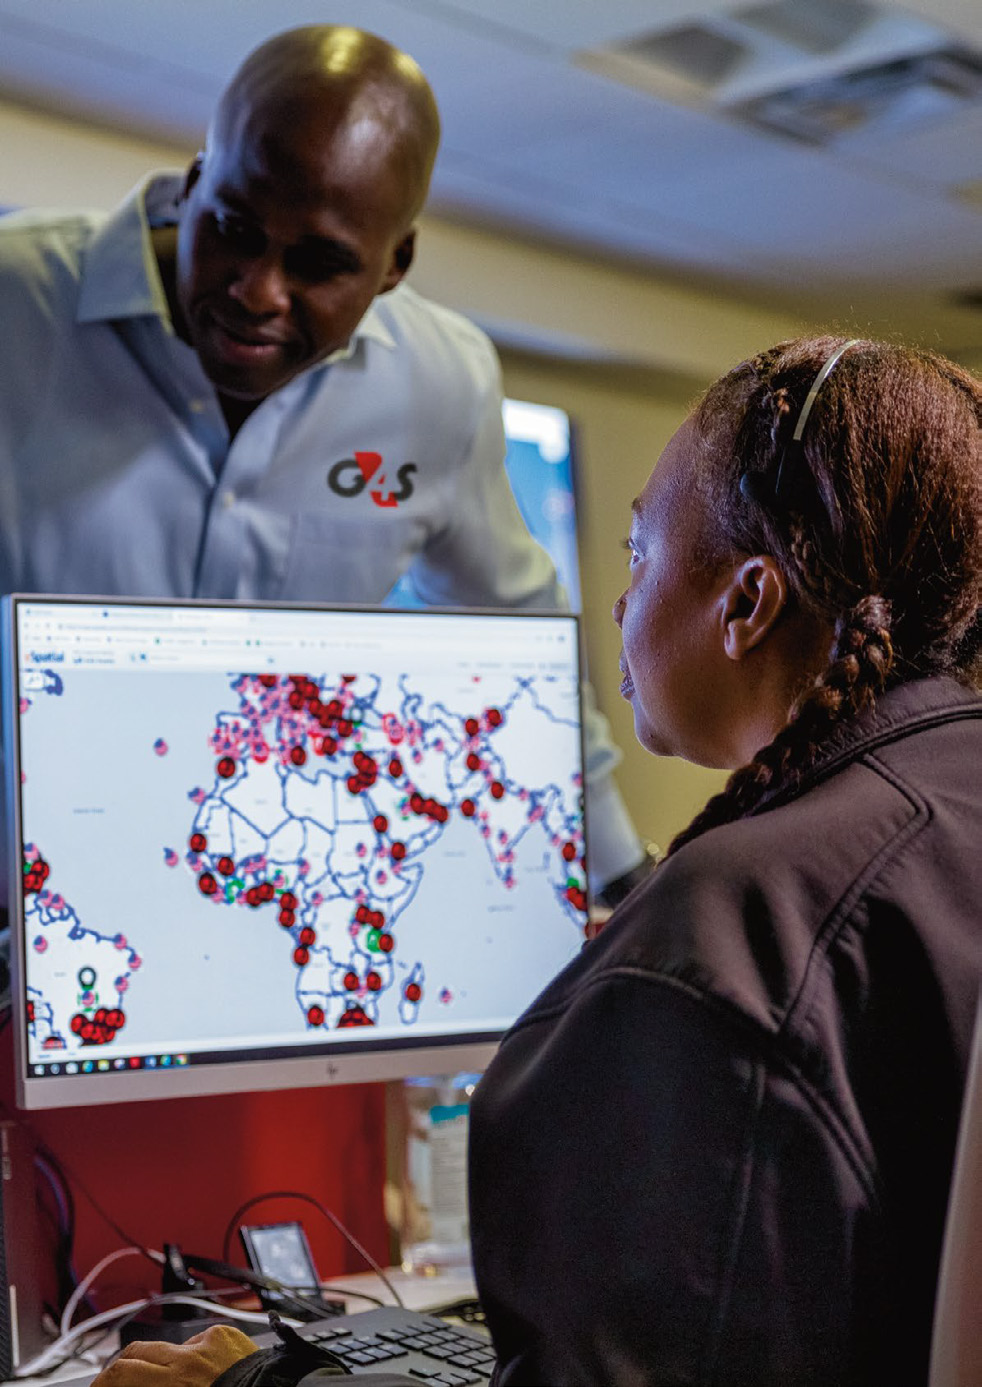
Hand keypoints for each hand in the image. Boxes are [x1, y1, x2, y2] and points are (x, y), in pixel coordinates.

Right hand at [93, 1325, 258, 1386]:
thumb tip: (132, 1385)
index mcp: (171, 1384)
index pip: (120, 1375)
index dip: (102, 1383)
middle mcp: (185, 1362)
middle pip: (134, 1354)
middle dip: (119, 1369)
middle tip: (115, 1383)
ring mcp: (206, 1344)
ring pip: (164, 1345)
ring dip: (154, 1361)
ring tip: (158, 1379)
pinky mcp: (225, 1335)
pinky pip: (198, 1342)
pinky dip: (193, 1355)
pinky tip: (201, 1371)